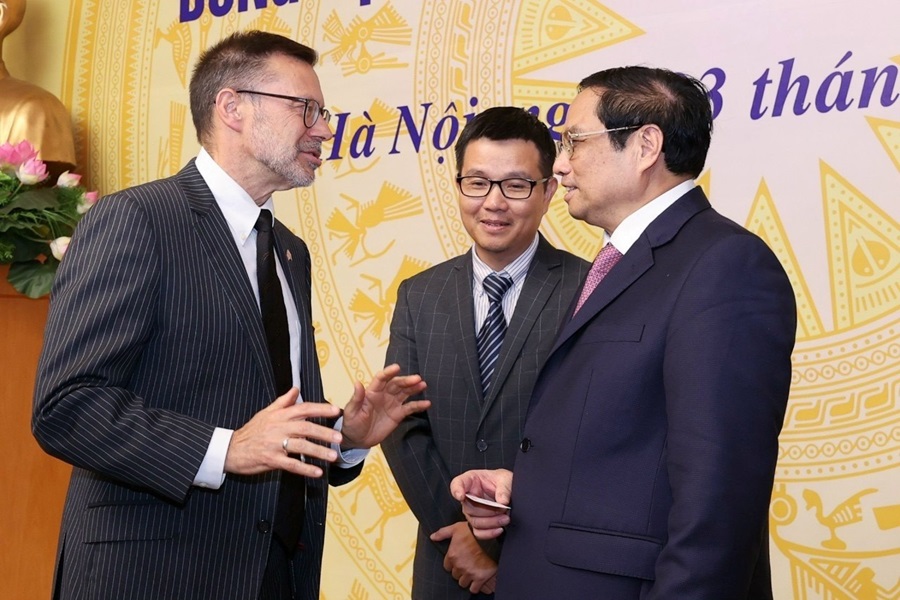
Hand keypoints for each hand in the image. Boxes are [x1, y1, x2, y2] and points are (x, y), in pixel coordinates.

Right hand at [224, 388, 341, 477]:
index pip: (303, 408)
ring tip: (332, 456)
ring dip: (318, 451)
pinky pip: (291, 464)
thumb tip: (296, 389)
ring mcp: (274, 444)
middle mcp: (278, 428)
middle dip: (324, 432)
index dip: (320, 409)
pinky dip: (305, 469)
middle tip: (339, 438)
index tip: (336, 410)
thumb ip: (283, 402)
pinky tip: (317, 472)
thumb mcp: (265, 413)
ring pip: (300, 446)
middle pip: (305, 427)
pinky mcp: (271, 459)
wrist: (230, 449)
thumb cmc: (251, 431)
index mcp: (279, 416)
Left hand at [340, 363, 429, 448]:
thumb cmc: (352, 423)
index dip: (388, 372)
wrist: (358, 439)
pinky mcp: (398, 414)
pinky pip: (410, 407)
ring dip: (414, 388)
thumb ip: (356, 398)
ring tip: (423, 384)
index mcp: (372, 392)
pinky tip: (427, 403)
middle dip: (406, 381)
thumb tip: (357, 382)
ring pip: (405, 392)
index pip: (381, 379)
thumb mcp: (352, 411)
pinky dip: (418, 405)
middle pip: (396, 384)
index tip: (397, 367)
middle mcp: (384, 394)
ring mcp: (392, 403)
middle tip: (417, 378)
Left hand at [430, 521, 497, 593]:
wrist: (492, 537)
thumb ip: (443, 533)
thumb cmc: (474, 531)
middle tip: (466, 566)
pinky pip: (474, 589)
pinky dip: (475, 586)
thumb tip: (432, 537)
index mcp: (452, 555)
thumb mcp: (456, 528)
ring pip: (463, 583)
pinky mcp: (480, 578)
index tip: (458, 561)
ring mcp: (469, 573)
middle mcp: (459, 566)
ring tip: (471, 573)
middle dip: (459, 571)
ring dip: (466, 579)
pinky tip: (477, 581)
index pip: (447, 567)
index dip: (453, 564)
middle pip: (455, 575)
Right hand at [450, 469, 512, 539]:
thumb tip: (503, 501)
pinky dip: (489, 533)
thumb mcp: (506, 479)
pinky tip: (499, 529)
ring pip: (474, 522)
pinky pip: (478, 532)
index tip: (461, 495)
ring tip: (505, 518)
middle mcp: (468, 496)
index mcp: (471, 480)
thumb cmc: (503, 481)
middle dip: (487, 510)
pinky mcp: (478, 523)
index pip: (457, 484)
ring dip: (491, 522)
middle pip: (469, 507)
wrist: (509, 491)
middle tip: (503, 509)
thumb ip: (504, 488)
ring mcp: (471, 511)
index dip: (456, 490)